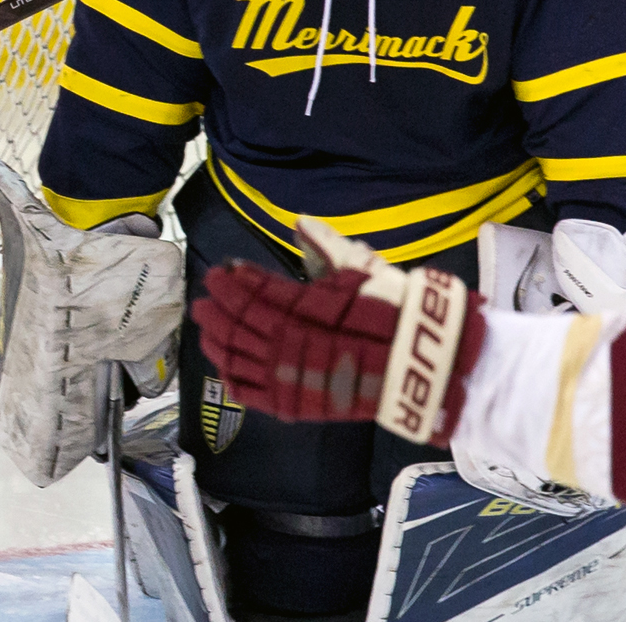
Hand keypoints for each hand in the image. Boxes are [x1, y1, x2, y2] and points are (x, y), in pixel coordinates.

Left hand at [196, 216, 483, 443]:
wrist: (422, 363)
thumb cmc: (395, 310)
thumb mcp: (363, 269)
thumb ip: (327, 247)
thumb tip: (301, 222)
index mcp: (306, 304)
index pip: (258, 289)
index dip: (236, 280)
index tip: (222, 271)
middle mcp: (291, 338)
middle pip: (242, 322)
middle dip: (219, 308)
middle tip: (203, 300)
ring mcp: (291, 374)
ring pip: (240, 357)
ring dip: (219, 340)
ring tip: (206, 328)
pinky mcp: (297, 404)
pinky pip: (254, 394)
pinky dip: (234, 379)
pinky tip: (223, 367)